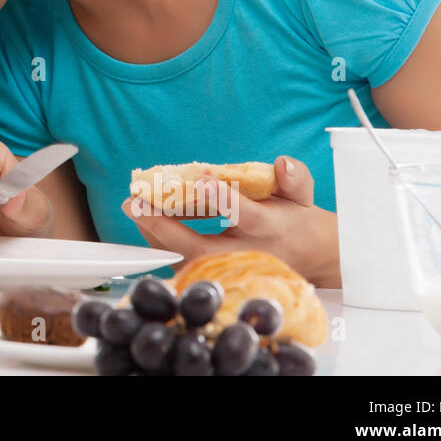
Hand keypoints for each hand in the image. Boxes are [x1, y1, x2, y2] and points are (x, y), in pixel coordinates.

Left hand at [120, 155, 341, 287]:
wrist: (306, 257)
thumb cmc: (294, 218)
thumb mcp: (301, 195)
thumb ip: (294, 178)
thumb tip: (281, 163)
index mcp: (270, 229)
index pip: (248, 217)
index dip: (225, 201)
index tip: (202, 180)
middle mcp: (246, 254)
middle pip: (203, 249)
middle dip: (167, 228)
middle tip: (137, 203)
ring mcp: (228, 270)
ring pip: (185, 260)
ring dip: (155, 235)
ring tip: (134, 207)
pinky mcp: (215, 277)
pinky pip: (181, 265)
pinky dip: (160, 244)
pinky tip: (144, 221)